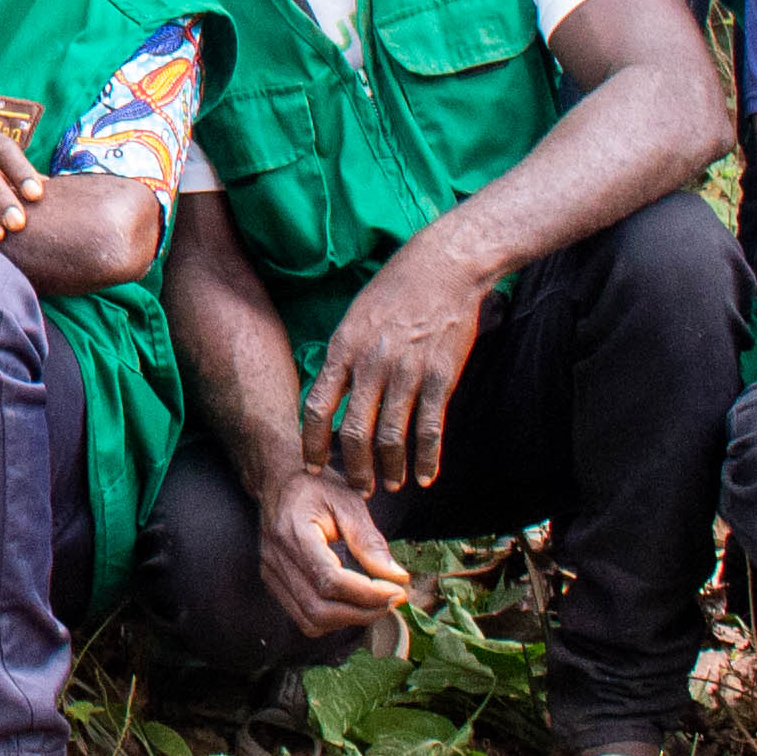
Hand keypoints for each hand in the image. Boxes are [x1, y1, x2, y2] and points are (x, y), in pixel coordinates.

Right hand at [255, 467, 416, 639]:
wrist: (278, 480)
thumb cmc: (315, 487)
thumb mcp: (348, 502)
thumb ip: (370, 541)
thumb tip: (397, 577)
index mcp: (294, 533)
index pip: (330, 580)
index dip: (367, 594)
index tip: (397, 590)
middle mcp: (276, 559)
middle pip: (320, 609)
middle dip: (363, 612)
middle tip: (392, 599)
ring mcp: (271, 574)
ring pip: (311, 621)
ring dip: (349, 619)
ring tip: (375, 601)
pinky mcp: (273, 583)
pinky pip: (304, 617)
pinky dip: (333, 618)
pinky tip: (351, 601)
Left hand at [301, 239, 492, 496]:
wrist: (443, 267)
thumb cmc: (394, 290)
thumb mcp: (354, 318)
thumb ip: (343, 358)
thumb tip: (330, 394)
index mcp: (344, 348)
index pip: (318, 406)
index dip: (313, 442)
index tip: (313, 464)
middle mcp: (372, 364)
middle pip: (355, 431)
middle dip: (354, 467)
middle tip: (358, 488)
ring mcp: (407, 373)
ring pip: (392, 436)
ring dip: (389, 469)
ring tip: (390, 486)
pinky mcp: (440, 377)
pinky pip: (430, 428)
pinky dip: (428, 458)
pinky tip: (426, 476)